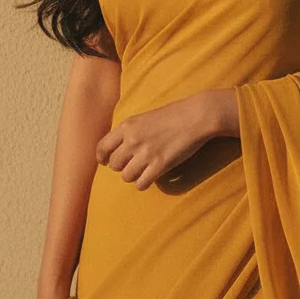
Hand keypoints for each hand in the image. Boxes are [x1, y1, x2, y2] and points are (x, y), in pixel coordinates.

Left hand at [96, 89, 238, 189]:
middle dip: (122, 167)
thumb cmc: (174, 114)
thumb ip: (131, 131)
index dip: (103, 158)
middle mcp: (133, 140)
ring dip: (134, 176)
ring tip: (144, 170)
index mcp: (128, 126)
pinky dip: (144, 183)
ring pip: (126, 177)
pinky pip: (141, 184)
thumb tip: (119, 148)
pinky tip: (152, 176)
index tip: (107, 162)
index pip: (102, 148)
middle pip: (114, 165)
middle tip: (133, 164)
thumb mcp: (146, 117)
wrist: (197, 115)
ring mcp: (146, 153)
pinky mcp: (160, 165)